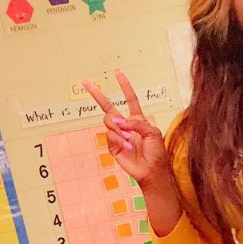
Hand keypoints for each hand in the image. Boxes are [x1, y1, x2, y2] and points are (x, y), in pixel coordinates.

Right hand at [82, 70, 169, 185]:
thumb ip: (137, 124)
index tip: (118, 72)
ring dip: (119, 128)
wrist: (152, 171)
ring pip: (108, 121)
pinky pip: (109, 136)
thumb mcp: (153, 133)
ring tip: (129, 139)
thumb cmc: (157, 153)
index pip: (130, 99)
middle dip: (97, 94)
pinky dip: (118, 140)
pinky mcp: (112, 146)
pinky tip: (127, 147)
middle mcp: (126, 125)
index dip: (124, 86)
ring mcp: (118, 135)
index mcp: (138, 120)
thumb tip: (119, 122)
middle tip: (86, 83)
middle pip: (108, 107)